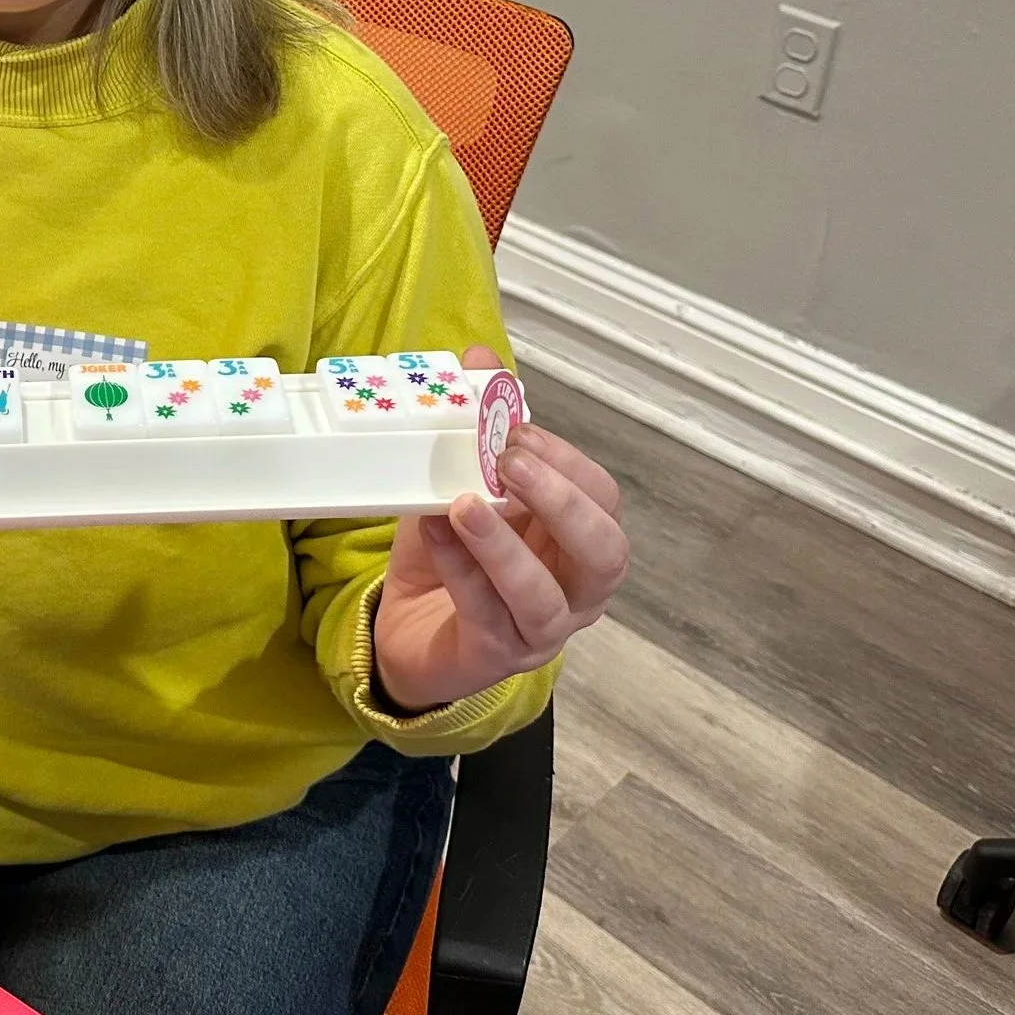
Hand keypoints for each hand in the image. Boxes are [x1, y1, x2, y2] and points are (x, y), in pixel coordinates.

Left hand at [371, 347, 628, 712]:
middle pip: (605, 553)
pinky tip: (434, 531)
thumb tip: (482, 357)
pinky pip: (484, 614)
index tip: (516, 429)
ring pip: (543, 597)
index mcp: (579, 542)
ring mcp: (540, 632)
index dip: (566, 462)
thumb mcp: (462, 483)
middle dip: (563, 504)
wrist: (409, 629)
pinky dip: (459, 568)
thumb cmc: (453, 555)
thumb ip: (480, 428)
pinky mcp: (494, 657)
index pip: (603, 499)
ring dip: (505, 546)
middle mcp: (576, 591)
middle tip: (512, 464)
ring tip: (464, 503)